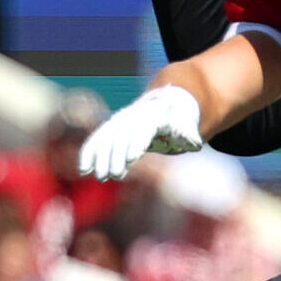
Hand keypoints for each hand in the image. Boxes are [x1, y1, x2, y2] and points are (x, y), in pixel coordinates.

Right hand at [78, 84, 204, 180]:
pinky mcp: (111, 128)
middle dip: (115, 155)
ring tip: (99, 177)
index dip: (136, 142)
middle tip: (112, 175)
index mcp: (153, 115)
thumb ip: (188, 135)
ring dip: (100, 157)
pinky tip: (84, 170)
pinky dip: (90, 153)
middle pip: (122, 135)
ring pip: (106, 138)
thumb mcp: (187, 127)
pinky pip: (98, 139)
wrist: (166, 103)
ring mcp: (120, 121)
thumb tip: (195, 144)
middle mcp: (133, 116)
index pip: (143, 130)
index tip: (131, 158)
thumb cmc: (179, 121)